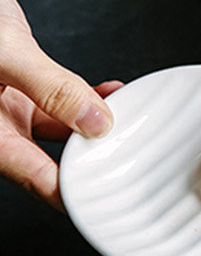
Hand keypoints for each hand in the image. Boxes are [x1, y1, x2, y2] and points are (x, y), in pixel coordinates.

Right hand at [0, 0, 119, 204]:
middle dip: (92, 162)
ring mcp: (7, 108)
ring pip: (61, 131)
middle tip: (133, 162)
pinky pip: (59, 103)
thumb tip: (94, 120)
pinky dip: (86, 98)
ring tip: (130, 120)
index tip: (107, 203)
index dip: (72, 195)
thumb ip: (50, 86)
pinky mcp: (18, 88)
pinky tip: (110, 91)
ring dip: (96, 126)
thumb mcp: (4, 51)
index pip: (34, 177)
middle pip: (51, 161)